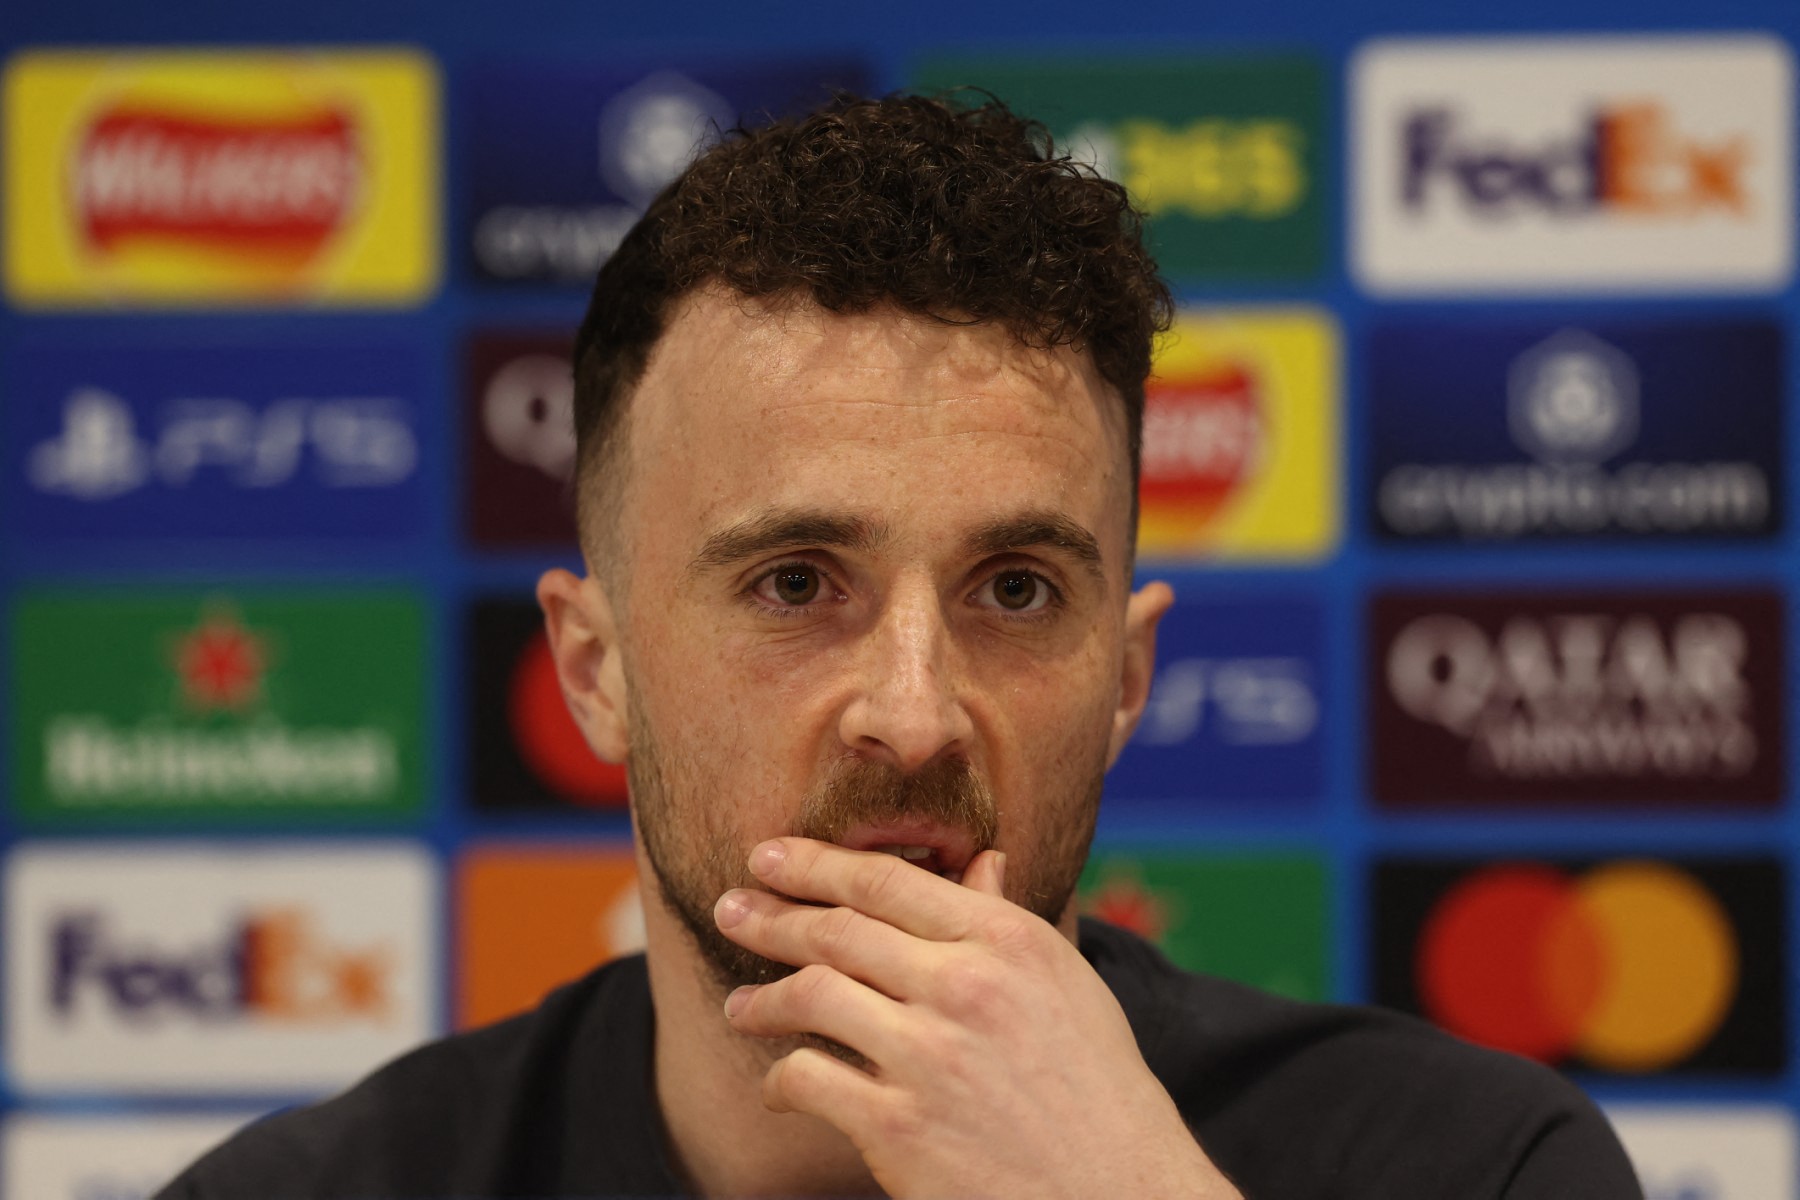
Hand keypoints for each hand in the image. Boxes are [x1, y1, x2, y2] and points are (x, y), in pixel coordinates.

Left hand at [711, 837, 1242, 1198]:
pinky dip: (782, 1079)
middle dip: (770, 916)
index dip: (814, 863)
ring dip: (762, 999)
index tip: (768, 857)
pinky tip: (780, 1085)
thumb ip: (1008, 921)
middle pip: (837, 930)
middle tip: (729, 910)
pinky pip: (809, 1079)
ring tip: (740, 1007)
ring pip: (811, 996)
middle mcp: (965, 985)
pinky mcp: (900, 1127)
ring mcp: (929, 1055)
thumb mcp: (1065, 985)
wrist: (1122, 1191)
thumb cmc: (1095, 1086)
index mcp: (1006, 939)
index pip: (885, 881)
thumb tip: (982, 860)